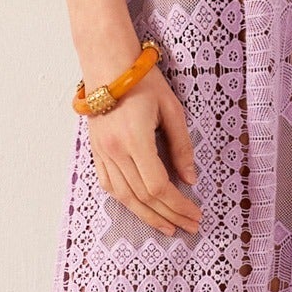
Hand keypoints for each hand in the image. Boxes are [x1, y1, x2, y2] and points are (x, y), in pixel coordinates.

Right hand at [87, 66, 201, 236]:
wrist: (108, 64)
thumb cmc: (144, 82)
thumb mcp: (172, 110)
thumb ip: (181, 147)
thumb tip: (190, 179)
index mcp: (135, 140)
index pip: (158, 186)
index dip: (178, 205)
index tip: (195, 214)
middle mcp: (115, 151)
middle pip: (143, 197)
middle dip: (168, 215)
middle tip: (189, 226)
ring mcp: (102, 153)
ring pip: (124, 197)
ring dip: (147, 215)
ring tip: (168, 226)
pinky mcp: (96, 151)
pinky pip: (109, 185)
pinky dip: (126, 201)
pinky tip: (141, 208)